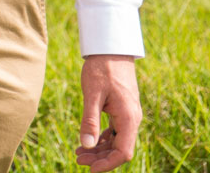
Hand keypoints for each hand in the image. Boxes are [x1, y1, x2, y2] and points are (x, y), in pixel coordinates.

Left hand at [76, 54, 141, 170]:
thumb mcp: (92, 94)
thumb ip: (89, 119)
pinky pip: (115, 130)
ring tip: (78, 151)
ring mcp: (128, 114)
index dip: (107, 164)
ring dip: (99, 149)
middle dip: (100, 158)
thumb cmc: (102, 68)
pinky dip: (102, 138)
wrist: (111, 48)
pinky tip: (88, 141)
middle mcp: (132, 119)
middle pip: (119, 148)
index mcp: (128, 118)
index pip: (123, 152)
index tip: (90, 169)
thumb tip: (85, 145)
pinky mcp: (122, 109)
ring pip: (116, 140)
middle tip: (77, 158)